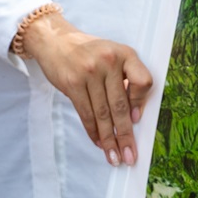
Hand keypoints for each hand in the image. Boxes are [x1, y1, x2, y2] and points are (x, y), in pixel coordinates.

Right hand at [21, 12, 152, 165]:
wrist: (55, 40)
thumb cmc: (87, 52)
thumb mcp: (111, 55)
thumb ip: (124, 78)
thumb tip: (134, 115)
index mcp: (124, 53)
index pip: (143, 81)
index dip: (141, 103)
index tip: (137, 120)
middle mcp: (108, 61)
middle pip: (120, 105)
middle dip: (126, 135)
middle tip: (130, 156)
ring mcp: (89, 72)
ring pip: (102, 113)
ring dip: (109, 139)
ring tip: (114, 156)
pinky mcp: (72, 83)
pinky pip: (86, 113)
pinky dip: (93, 131)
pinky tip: (98, 142)